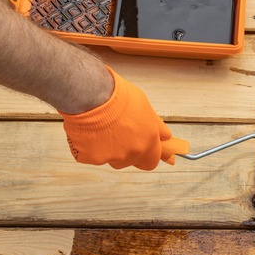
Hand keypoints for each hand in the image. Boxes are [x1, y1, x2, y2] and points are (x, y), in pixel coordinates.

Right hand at [60, 67, 188, 169]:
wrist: (91, 94)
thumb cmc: (116, 94)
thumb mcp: (144, 106)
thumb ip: (155, 126)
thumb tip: (166, 136)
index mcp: (148, 140)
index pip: (153, 160)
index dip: (147, 155)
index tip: (147, 154)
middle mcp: (131, 152)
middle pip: (130, 161)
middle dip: (126, 152)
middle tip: (118, 135)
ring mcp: (110, 157)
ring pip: (109, 158)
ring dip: (107, 148)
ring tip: (100, 126)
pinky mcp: (90, 157)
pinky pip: (89, 155)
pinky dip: (88, 146)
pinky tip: (88, 129)